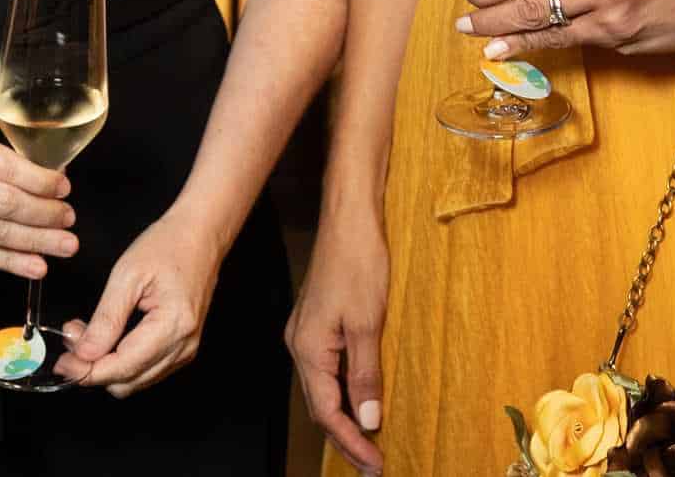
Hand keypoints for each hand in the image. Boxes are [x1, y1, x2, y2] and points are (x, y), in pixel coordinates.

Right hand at [0, 120, 72, 280]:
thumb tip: (45, 172)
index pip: (2, 165)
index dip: (38, 180)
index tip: (63, 187)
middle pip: (1, 202)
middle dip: (42, 214)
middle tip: (69, 219)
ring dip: (34, 242)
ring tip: (64, 245)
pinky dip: (8, 261)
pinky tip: (34, 265)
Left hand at [58, 212, 224, 397]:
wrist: (201, 234)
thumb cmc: (168, 245)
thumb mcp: (127, 274)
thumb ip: (106, 318)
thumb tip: (84, 353)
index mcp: (173, 326)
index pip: (123, 367)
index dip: (87, 370)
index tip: (62, 363)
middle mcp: (184, 345)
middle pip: (128, 382)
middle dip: (94, 367)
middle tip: (72, 338)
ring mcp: (186, 349)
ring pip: (136, 381)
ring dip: (106, 365)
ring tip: (86, 333)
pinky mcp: (182, 347)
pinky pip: (147, 369)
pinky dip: (123, 360)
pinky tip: (108, 337)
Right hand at [286, 203, 389, 470]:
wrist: (348, 222)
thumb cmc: (359, 265)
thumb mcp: (369, 324)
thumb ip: (366, 375)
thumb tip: (369, 419)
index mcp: (309, 350)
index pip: (328, 412)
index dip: (351, 442)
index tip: (375, 464)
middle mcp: (299, 347)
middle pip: (320, 407)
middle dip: (345, 439)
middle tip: (372, 465)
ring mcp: (305, 335)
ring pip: (321, 391)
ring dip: (343, 419)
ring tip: (367, 444)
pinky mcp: (315, 325)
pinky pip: (325, 373)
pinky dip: (341, 395)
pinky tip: (357, 402)